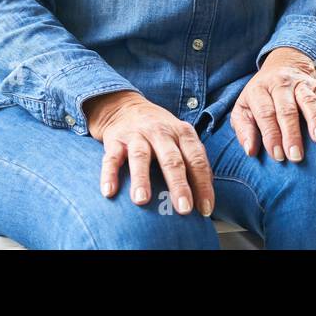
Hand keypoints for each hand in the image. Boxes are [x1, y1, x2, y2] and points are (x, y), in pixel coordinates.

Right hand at [83, 90, 214, 216]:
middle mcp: (161, 132)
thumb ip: (193, 161)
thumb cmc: (160, 131)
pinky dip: (109, 175)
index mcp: (183, 133)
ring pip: (140, 157)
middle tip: (184, 209)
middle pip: (172, 159)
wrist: (125, 106)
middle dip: (179, 185)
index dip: (203, 184)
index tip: (205, 209)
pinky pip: (112, 158)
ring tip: (142, 200)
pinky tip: (109, 191)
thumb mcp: (181, 137)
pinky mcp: (115, 140)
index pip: (197, 159)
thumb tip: (206, 195)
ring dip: (141, 179)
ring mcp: (137, 135)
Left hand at [231, 47, 315, 161]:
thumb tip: (251, 151)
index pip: (266, 114)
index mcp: (259, 90)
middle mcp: (281, 84)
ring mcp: (301, 84)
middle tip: (296, 156)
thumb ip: (244, 129)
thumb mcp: (243, 109)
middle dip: (292, 133)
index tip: (278, 156)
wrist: (279, 67)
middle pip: (287, 109)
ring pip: (309, 100)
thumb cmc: (259, 98)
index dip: (271, 135)